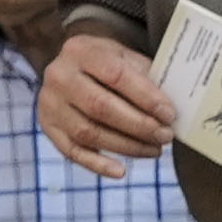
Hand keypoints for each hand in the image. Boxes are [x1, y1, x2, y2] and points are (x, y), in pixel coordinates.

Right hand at [41, 32, 179, 177]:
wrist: (72, 67)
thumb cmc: (108, 64)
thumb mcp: (125, 57)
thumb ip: (146, 77)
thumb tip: (172, 108)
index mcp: (80, 50)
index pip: (116, 75)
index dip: (146, 97)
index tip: (170, 115)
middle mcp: (59, 76)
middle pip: (101, 107)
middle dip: (139, 126)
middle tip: (166, 136)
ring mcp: (50, 104)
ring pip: (89, 133)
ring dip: (126, 147)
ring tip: (155, 150)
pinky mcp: (49, 128)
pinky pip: (72, 152)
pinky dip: (98, 165)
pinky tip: (121, 171)